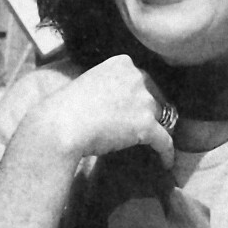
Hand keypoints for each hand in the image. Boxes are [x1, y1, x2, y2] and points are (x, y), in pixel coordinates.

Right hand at [33, 55, 174, 167]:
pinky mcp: (146, 125)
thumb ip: (109, 86)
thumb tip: (120, 103)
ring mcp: (144, 100)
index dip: (143, 96)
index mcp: (123, 63)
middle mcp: (138, 76)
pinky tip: (166, 163)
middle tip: (148, 129)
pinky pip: (165, 141)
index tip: (139, 109)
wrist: (60, 125)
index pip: (144, 80)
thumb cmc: (65, 108)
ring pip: (163, 118)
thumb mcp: (89, 82)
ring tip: (157, 146)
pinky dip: (167, 153)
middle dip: (154, 112)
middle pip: (157, 97)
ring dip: (159, 131)